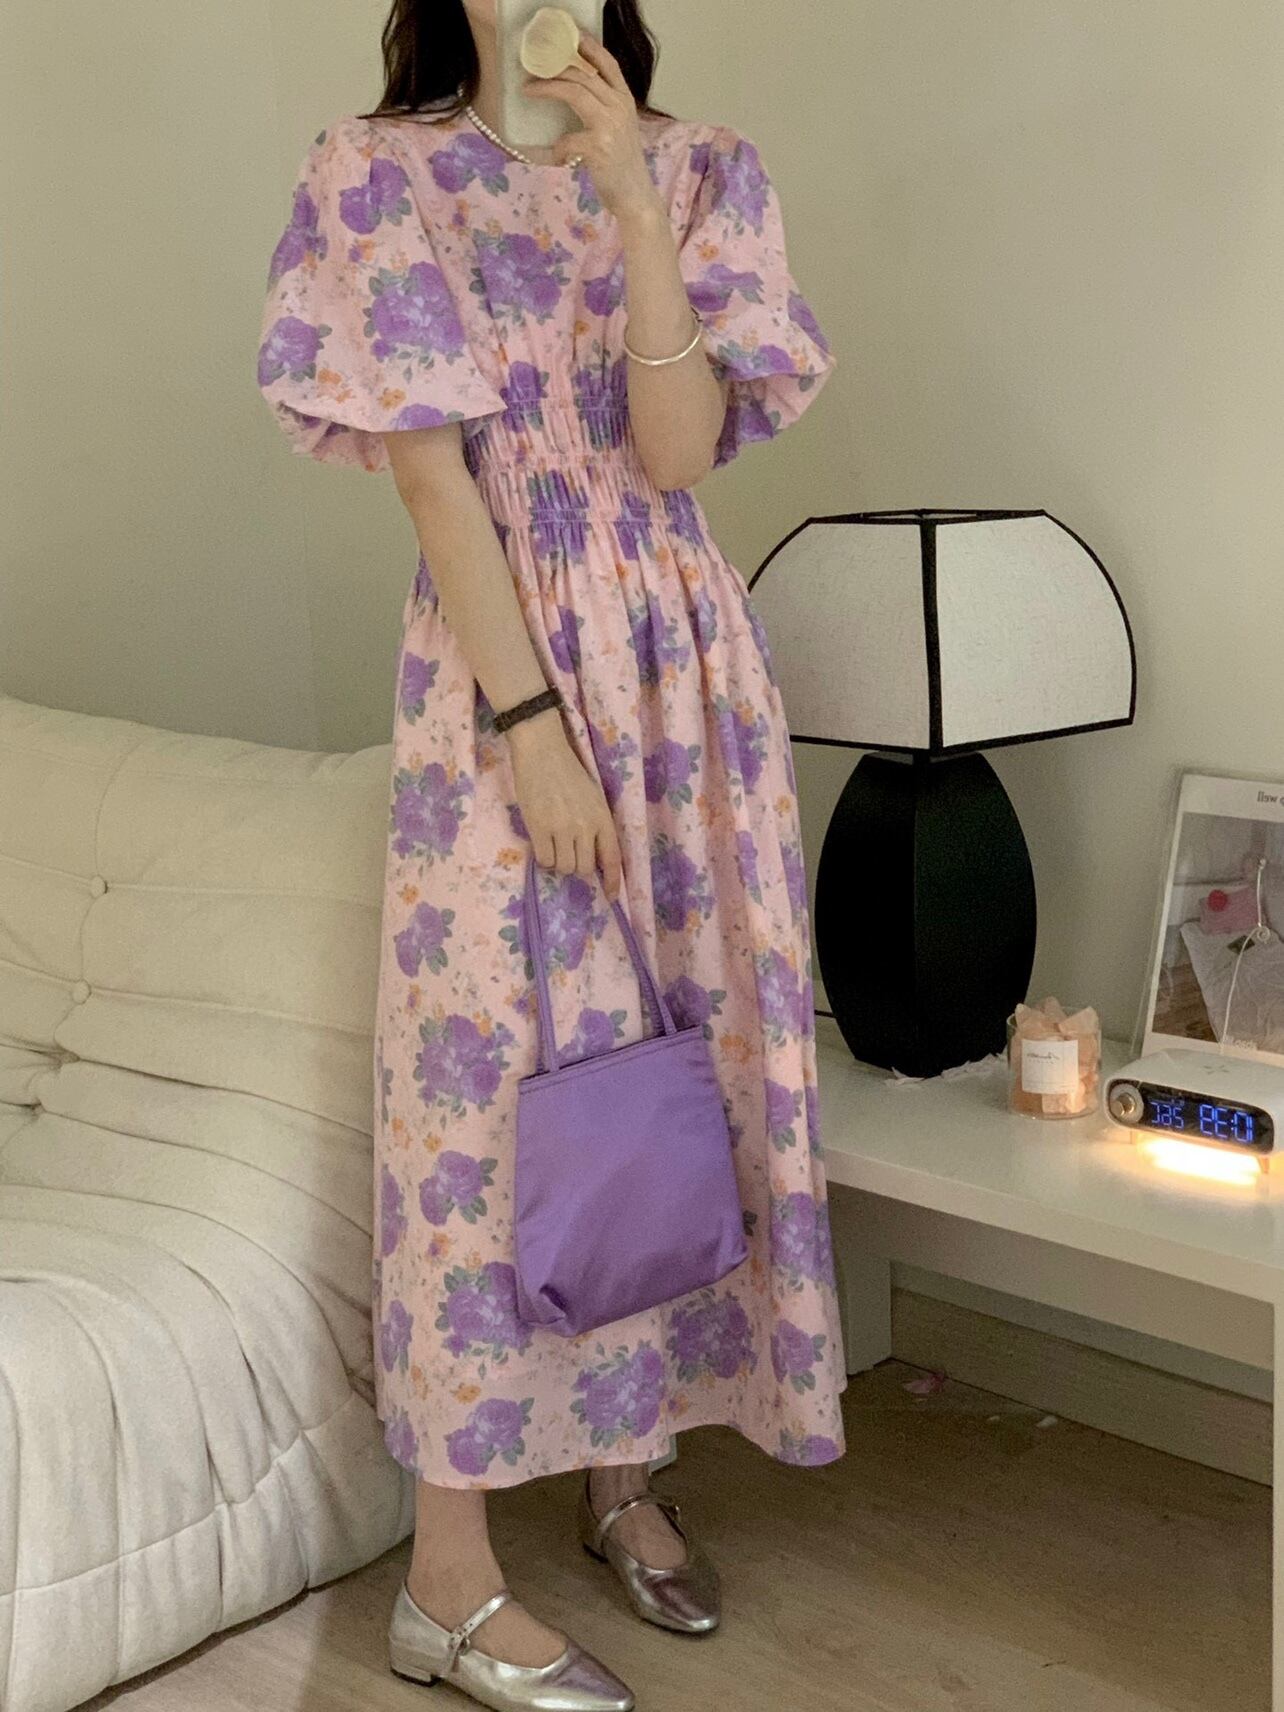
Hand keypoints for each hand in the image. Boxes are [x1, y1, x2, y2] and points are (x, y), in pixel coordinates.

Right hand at [507, 712, 623, 899]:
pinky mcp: (539, 827)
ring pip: (564, 867)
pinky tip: (542, 842)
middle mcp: (585, 826)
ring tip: (553, 843)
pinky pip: (544, 860)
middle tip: (568, 853)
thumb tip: (594, 858)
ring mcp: (561, 827)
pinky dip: (544, 857)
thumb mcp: (593, 798)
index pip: (613, 858)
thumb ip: (596, 826)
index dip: (613, 881)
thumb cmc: (569, 772)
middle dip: (577, 866)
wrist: (542, 751)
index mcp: (603, 817)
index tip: (611, 897)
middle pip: (584, 868)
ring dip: (559, 861)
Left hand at [524, 33, 662, 223]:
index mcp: (625, 100)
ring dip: (547, 89)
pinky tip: (556, 155)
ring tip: (529, 90)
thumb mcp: (619, 128)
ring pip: (574, 92)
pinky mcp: (599, 147)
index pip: (607, 64)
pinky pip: (568, 138)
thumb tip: (571, 90)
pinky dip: (557, 147)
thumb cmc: (621, 165)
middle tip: (532, 71)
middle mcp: (620, 107)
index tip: (567, 38)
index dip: (588, 47)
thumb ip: (603, 107)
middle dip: (554, 69)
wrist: (635, 197)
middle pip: (583, 74)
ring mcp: (611, 126)